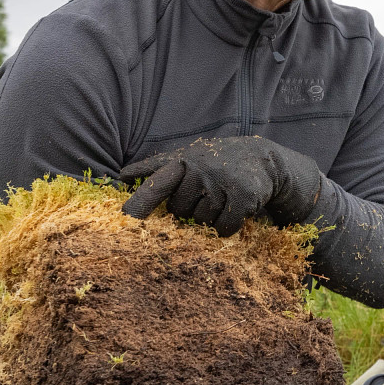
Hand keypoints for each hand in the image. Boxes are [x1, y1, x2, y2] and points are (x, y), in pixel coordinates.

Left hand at [119, 136, 323, 234]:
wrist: (261, 158)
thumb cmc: (216, 160)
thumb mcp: (187, 156)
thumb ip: (156, 167)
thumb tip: (122, 176)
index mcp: (182, 161)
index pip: (157, 183)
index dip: (141, 201)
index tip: (126, 217)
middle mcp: (199, 169)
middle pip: (179, 211)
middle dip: (189, 210)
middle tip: (204, 195)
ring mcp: (221, 182)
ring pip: (201, 221)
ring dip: (210, 217)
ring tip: (221, 199)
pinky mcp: (242, 195)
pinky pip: (224, 227)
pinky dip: (227, 226)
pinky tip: (234, 211)